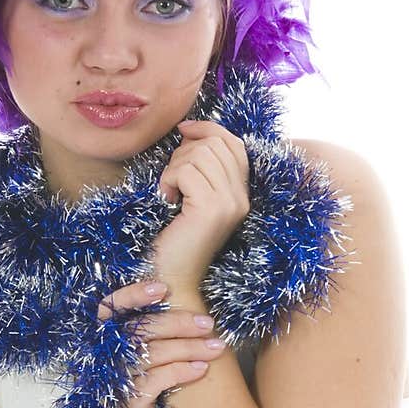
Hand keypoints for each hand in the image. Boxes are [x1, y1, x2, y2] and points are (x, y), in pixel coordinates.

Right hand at [96, 279, 227, 407]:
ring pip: (150, 355)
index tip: (163, 289)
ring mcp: (113, 382)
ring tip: (216, 348)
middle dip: (177, 323)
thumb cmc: (147, 394)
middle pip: (138, 330)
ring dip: (188, 348)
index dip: (132, 295)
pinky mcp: (127, 405)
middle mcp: (104, 359)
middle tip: (208, 323)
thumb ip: (157, 336)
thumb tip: (192, 309)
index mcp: (106, 342)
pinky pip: (154, 382)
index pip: (109, 308)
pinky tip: (202, 369)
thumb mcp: (148, 361)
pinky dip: (181, 372)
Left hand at [150, 118, 250, 290]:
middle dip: (184, 153)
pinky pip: (186, 170)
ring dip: (174, 167)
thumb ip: (200, 168)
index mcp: (241, 194)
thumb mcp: (193, 197)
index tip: (183, 131)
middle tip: (172, 180)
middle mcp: (241, 197)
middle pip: (215, 144)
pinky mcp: (212, 209)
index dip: (208, 129)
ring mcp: (230, 203)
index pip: (234, 143)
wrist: (173, 278)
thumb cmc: (176, 239)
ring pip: (200, 154)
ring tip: (170, 192)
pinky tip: (167, 199)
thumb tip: (188, 130)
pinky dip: (169, 179)